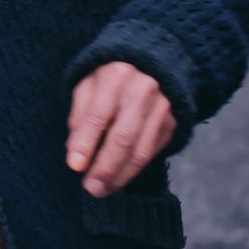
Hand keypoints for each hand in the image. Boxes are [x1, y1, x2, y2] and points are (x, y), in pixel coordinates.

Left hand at [66, 62, 175, 195]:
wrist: (154, 60)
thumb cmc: (111, 76)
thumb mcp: (89, 83)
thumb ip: (80, 115)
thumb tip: (75, 153)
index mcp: (117, 75)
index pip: (99, 114)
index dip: (85, 142)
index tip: (75, 166)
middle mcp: (144, 89)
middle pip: (124, 137)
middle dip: (105, 167)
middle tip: (91, 188)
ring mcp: (162, 106)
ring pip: (141, 150)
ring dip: (120, 175)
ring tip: (102, 189)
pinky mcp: (172, 121)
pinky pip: (153, 152)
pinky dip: (134, 169)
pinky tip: (119, 178)